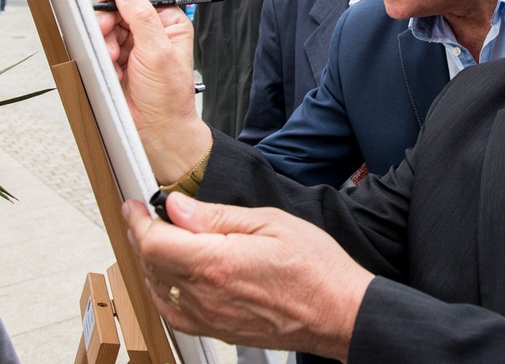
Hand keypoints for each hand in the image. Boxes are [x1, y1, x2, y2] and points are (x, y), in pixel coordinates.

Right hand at [96, 0, 209, 181]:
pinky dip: (102, 56)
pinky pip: (102, 46)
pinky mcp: (120, 60)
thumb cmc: (168, 96)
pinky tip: (113, 70)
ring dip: (105, 41)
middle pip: (122, 8)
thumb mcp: (157, 52)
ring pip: (109, 27)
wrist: (157, 128)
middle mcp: (154, 32)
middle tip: (105, 33)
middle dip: (110, 21)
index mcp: (171, 23)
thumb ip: (142, 17)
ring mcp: (135, 46)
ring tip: (113, 59)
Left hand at [123, 193, 372, 360]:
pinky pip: (172, 314)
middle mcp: (206, 294)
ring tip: (160, 239)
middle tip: (147, 215)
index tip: (136, 205)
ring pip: (158, 288)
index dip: (138, 220)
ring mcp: (210, 316)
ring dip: (152, 261)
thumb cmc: (315, 268)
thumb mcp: (271, 222)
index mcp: (216, 262)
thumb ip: (217, 216)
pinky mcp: (218, 330)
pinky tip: (168, 279)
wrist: (338, 312)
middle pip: (151, 263)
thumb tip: (178, 207)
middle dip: (142, 235)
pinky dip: (162, 293)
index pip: (154, 242)